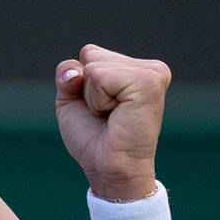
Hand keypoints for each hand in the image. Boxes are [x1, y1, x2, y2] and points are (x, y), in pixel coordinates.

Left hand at [54, 44, 170, 201]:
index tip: (101, 108)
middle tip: (107, 115)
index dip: (81, 84)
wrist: (107, 166)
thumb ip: (67, 74)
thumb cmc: (93, 137)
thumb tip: (74, 71)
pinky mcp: (149, 82)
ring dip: (93, 98)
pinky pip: (101, 76)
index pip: (89, 53)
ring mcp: (152, 72)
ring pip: (94, 67)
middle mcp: (149, 67)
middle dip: (87, 90)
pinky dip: (98, 100)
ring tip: (113, 116)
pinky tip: (117, 115)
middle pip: (91, 55)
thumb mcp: (71, 100)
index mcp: (135, 68)